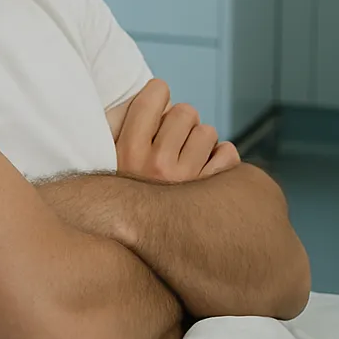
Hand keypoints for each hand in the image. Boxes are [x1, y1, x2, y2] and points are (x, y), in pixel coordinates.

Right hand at [115, 79, 238, 182]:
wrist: (135, 247)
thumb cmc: (124, 189)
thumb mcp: (110, 155)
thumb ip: (123, 121)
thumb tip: (155, 91)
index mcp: (127, 150)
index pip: (155, 93)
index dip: (158, 94)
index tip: (156, 103)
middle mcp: (157, 165)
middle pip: (185, 111)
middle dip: (180, 122)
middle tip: (169, 141)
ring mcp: (187, 181)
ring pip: (208, 132)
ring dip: (199, 142)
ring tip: (184, 160)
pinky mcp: (212, 194)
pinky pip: (228, 153)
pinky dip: (220, 159)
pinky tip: (203, 171)